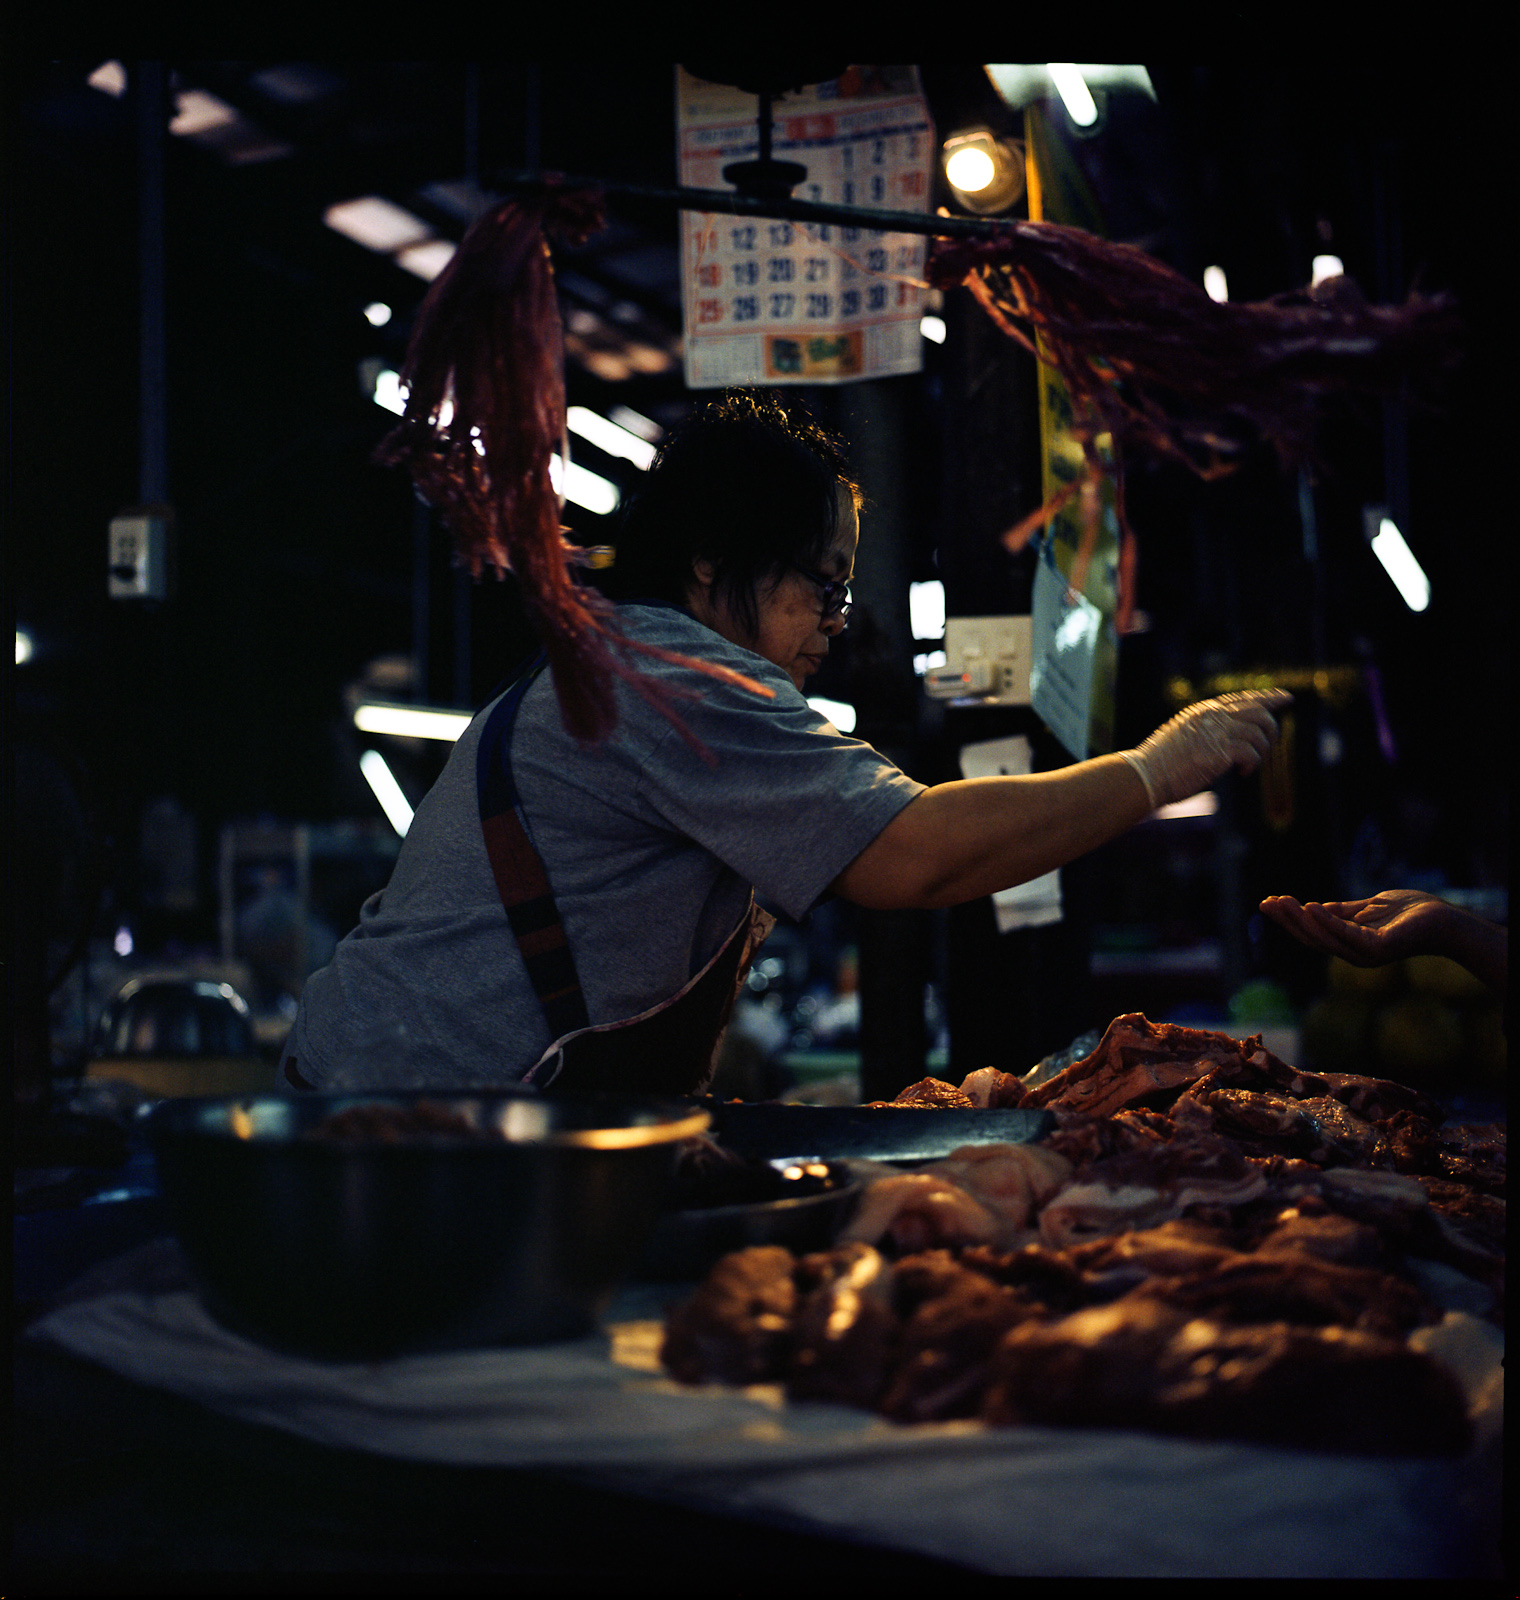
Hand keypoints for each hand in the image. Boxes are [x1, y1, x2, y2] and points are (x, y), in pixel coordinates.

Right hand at [1121, 690, 1291, 809]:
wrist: (1145, 775)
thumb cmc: (1159, 764)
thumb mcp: (1182, 738)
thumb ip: (1205, 733)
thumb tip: (1225, 742)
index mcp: (1203, 711)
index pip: (1242, 698)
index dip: (1267, 697)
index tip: (1285, 698)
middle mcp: (1212, 716)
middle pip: (1258, 708)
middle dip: (1273, 724)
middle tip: (1273, 742)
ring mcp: (1216, 732)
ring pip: (1260, 729)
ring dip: (1263, 749)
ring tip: (1253, 764)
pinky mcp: (1219, 751)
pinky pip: (1252, 752)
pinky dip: (1253, 764)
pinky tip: (1244, 773)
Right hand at [1259, 890, 1456, 967]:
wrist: (1445, 919)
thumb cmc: (1408, 913)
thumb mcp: (1366, 909)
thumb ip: (1341, 912)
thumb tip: (1311, 909)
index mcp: (1349, 945)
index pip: (1311, 934)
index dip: (1288, 920)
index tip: (1267, 902)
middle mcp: (1354, 955)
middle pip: (1312, 938)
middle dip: (1288, 920)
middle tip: (1268, 902)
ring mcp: (1366, 955)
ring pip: (1325, 939)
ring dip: (1301, 920)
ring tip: (1284, 902)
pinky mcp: (1380, 948)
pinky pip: (1347, 935)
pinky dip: (1328, 922)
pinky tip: (1312, 907)